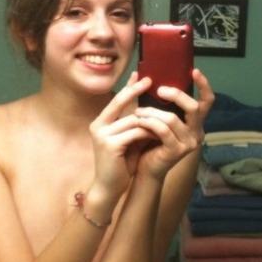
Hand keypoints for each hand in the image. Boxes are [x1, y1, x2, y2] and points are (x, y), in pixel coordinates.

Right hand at [87, 73, 154, 203]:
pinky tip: (160, 133)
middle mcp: (98, 125)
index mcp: (101, 122)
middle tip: (151, 81)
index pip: (116, 100)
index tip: (141, 75)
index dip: (129, 87)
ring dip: (150, 118)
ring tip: (163, 114)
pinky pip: (135, 132)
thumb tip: (149, 109)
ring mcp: (103, 135)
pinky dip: (149, 132)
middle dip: (136, 90)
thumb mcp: (127, 139)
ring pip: (132, 119)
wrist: (109, 187)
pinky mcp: (110, 145)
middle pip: (120, 102)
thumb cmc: (120, 163)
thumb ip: (133, 124)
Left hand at [133, 68, 213, 179]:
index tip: (193, 70)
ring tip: (138, 110)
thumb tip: (138, 73)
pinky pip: (163, 130)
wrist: (145, 169)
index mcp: (195, 122)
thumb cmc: (149, 141)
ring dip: (153, 111)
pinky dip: (149, 122)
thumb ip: (152, 98)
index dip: (204, 85)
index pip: (207, 101)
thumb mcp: (154, 116)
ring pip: (173, 119)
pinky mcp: (177, 151)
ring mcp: (189, 143)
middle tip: (160, 90)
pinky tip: (138, 120)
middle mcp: (197, 132)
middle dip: (176, 95)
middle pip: (194, 107)